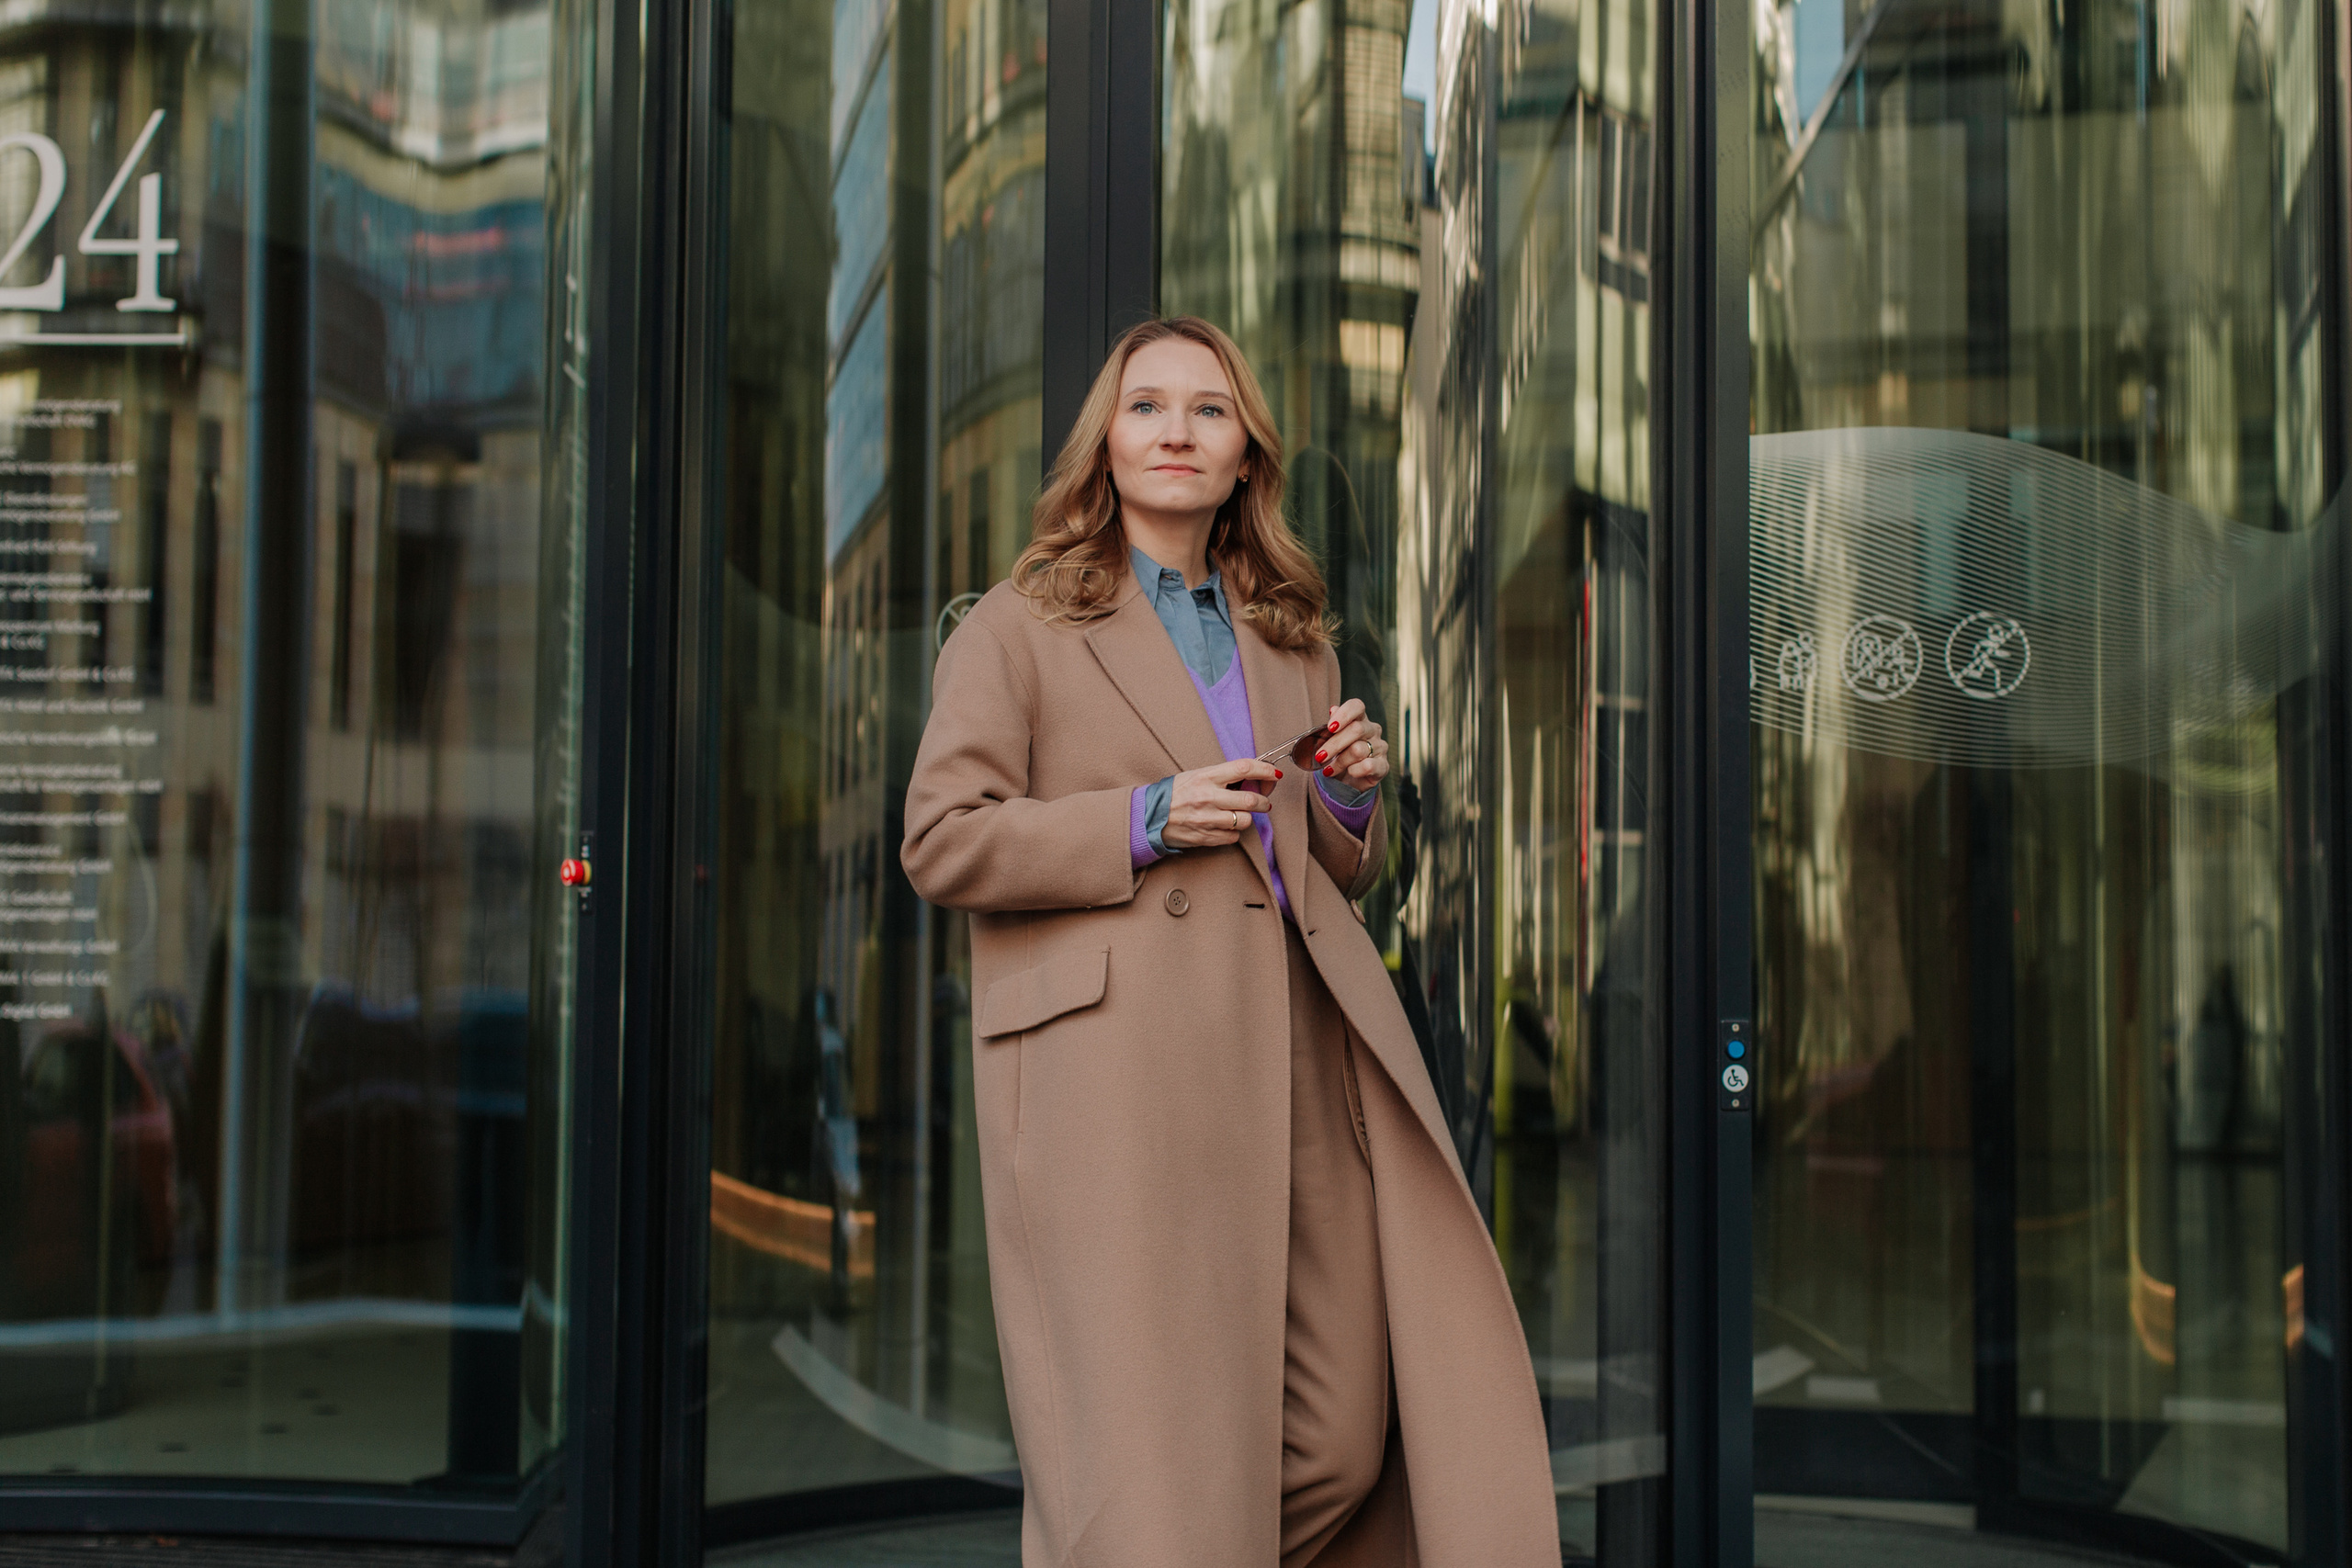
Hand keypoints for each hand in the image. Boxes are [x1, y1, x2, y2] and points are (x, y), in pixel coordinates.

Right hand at [1163, 758, 1281, 848]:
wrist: (1150, 817)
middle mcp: (1208, 797)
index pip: (1243, 768)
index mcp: (1206, 777)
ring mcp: (1207, 819)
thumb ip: (1222, 776)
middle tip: (1263, 802)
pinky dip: (1234, 832)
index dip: (1264, 770)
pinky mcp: (1206, 837)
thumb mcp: (1196, 776)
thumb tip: (1253, 777)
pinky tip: (1225, 826)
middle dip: (1263, 801)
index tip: (1274, 774)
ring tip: (1239, 815)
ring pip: (1245, 821)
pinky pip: (1233, 837)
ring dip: (1247, 818)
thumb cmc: (1175, 794)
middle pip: (1250, 799)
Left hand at [1300, 699, 1388, 790]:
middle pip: (1356, 729)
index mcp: (1360, 719)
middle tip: (1319, 756)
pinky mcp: (1383, 765)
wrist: (1349, 781)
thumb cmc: (1339, 756)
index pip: (1357, 706)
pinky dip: (1354, 771)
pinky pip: (1368, 766)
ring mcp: (1380, 747)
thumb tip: (1333, 709)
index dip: (1344, 714)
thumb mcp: (1331, 742)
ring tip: (1329, 769)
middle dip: (1334, 744)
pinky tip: (1349, 772)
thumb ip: (1332, 727)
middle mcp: (1373, 730)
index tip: (1330, 727)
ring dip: (1339, 761)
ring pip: (1358, 750)